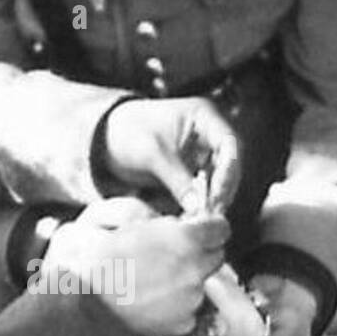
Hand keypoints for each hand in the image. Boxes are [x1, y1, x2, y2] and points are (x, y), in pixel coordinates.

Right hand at [41, 198, 229, 335]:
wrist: (75, 307)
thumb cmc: (87, 261)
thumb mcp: (109, 216)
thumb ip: (147, 212)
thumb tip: (169, 221)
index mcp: (182, 239)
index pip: (220, 228)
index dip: (207, 227)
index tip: (196, 229)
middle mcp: (194, 270)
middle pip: (215, 257)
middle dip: (197, 252)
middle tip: (167, 254)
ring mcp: (190, 300)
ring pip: (201, 283)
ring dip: (185, 279)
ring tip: (151, 279)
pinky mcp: (182, 324)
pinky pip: (189, 308)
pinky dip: (176, 305)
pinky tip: (151, 300)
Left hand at [100, 97, 240, 213]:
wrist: (106, 139)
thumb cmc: (128, 133)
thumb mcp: (152, 154)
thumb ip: (176, 178)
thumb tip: (197, 207)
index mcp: (203, 116)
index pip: (230, 144)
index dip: (229, 170)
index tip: (217, 194)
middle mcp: (208, 134)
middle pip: (229, 165)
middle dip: (222, 189)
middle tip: (211, 213)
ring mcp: (202, 154)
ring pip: (220, 180)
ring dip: (213, 199)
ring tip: (200, 218)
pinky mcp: (193, 171)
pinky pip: (204, 189)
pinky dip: (200, 202)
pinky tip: (192, 216)